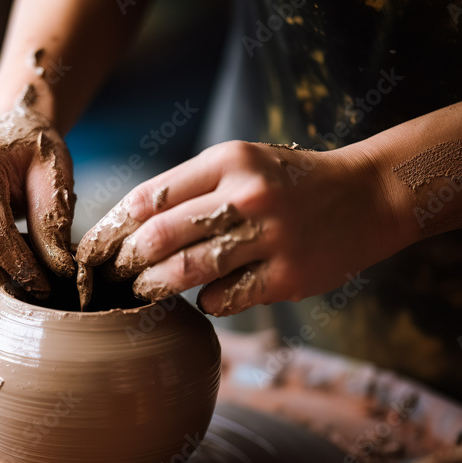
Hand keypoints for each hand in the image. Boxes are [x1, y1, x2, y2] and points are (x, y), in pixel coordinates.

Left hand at [76, 140, 402, 315]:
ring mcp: (269, 235)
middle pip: (159, 235)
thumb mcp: (240, 165)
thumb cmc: (287, 184)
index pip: (149, 197)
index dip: (112, 228)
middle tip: (110, 278)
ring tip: (141, 292)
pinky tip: (208, 298)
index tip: (93, 250)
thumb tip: (126, 231)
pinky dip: (207, 301)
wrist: (367, 196)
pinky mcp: (288, 274)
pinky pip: (226, 297)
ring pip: (188, 269)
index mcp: (227, 161)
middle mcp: (246, 194)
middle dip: (124, 262)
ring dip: (154, 287)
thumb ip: (190, 190)